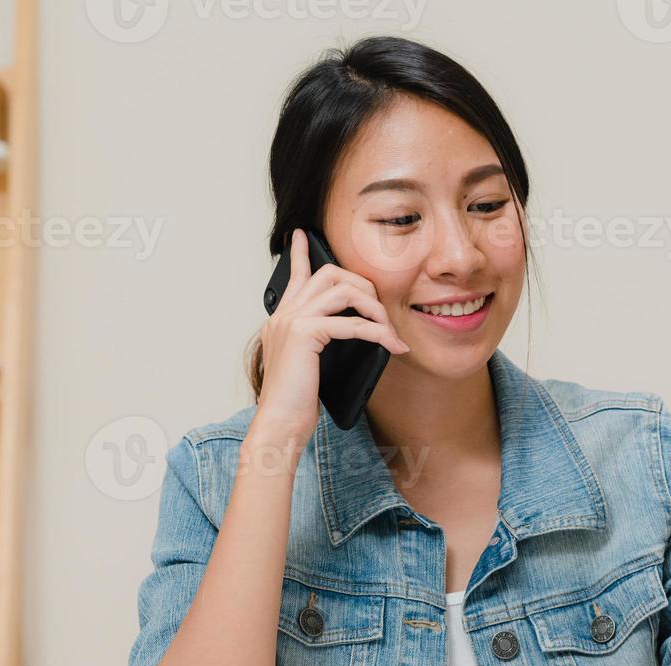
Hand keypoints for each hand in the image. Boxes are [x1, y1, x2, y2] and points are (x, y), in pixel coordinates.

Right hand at [251, 229, 409, 443]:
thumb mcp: (306, 366)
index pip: (295, 277)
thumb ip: (317, 343)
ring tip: (389, 331)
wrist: (279, 424)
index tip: (302, 235)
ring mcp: (292, 321)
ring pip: (343, 291)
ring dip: (374, 308)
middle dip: (363, 286)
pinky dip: (376, 332)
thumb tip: (351, 333)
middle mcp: (284, 314)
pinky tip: (391, 345)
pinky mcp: (305, 334)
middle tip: (381, 311)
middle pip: (330, 274)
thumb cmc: (294, 403)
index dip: (301, 253)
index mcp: (282, 319)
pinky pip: (351, 323)